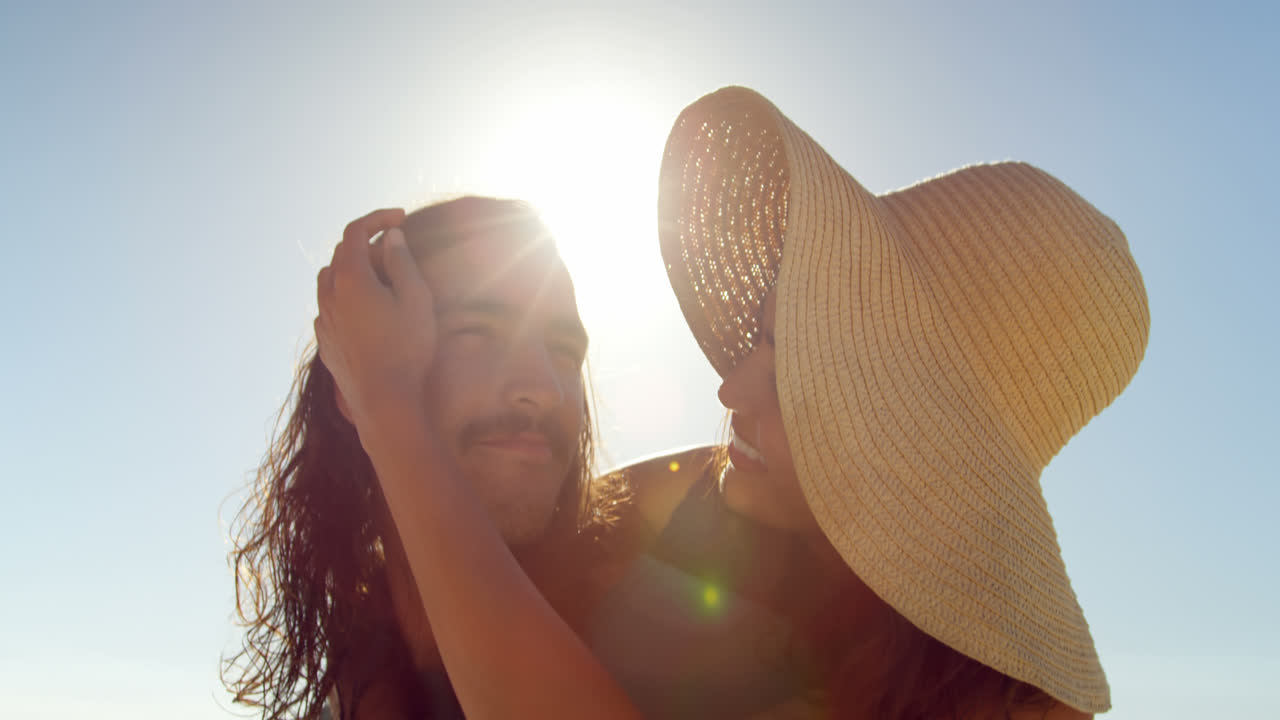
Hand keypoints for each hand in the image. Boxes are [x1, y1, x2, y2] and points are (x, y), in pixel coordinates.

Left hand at [315, 208, 433, 434]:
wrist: (384, 400)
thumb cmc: (407, 348)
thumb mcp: (416, 299)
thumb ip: (401, 261)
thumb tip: (390, 237)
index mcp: (351, 278)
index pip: (356, 232)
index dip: (377, 218)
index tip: (400, 217)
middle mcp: (329, 294)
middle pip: (341, 253)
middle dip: (367, 243)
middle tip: (395, 249)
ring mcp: (323, 319)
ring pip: (330, 279)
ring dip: (352, 268)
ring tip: (379, 277)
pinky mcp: (325, 341)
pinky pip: (330, 306)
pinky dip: (346, 295)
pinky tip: (366, 308)